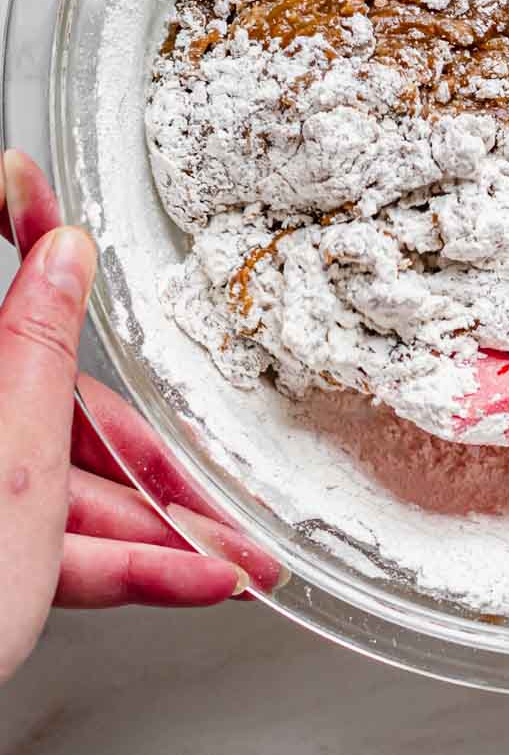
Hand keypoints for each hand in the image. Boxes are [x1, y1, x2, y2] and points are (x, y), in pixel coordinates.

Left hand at [1, 151, 269, 685]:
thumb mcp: (11, 456)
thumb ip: (38, 345)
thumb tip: (62, 250)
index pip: (10, 296)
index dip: (24, 228)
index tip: (22, 174)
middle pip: (55, 417)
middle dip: (150, 460)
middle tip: (214, 475)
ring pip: (69, 496)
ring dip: (162, 530)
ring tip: (239, 558)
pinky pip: (60, 552)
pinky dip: (130, 567)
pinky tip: (195, 580)